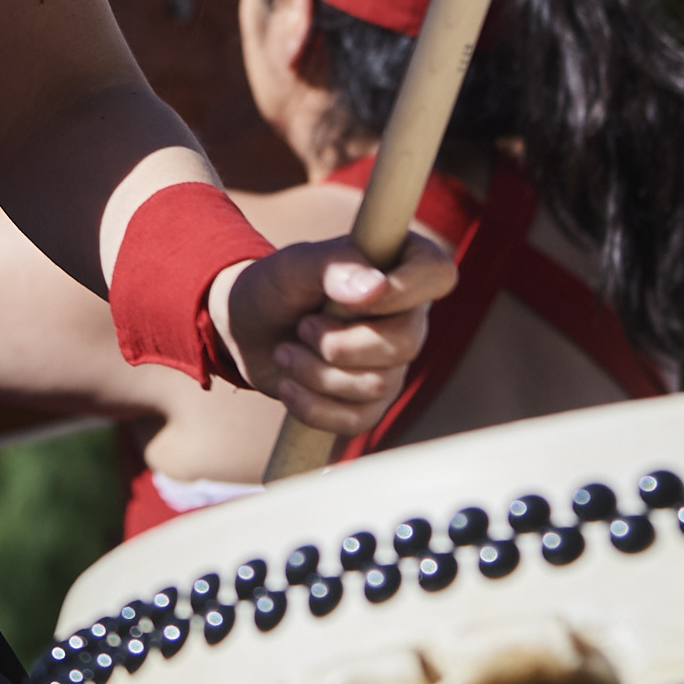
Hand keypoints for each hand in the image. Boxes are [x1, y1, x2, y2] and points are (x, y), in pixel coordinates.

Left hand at [211, 231, 452, 437]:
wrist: (246, 329)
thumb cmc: (274, 285)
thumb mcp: (293, 265)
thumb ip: (332, 266)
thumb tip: (376, 287)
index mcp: (400, 264)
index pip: (437, 273)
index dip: (403, 291)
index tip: (353, 299)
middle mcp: (407, 314)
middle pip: (406, 342)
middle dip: (340, 344)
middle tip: (302, 327)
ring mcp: (393, 361)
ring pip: (378, 385)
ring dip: (316, 372)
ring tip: (285, 352)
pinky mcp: (371, 401)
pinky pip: (359, 419)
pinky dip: (313, 406)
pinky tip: (289, 385)